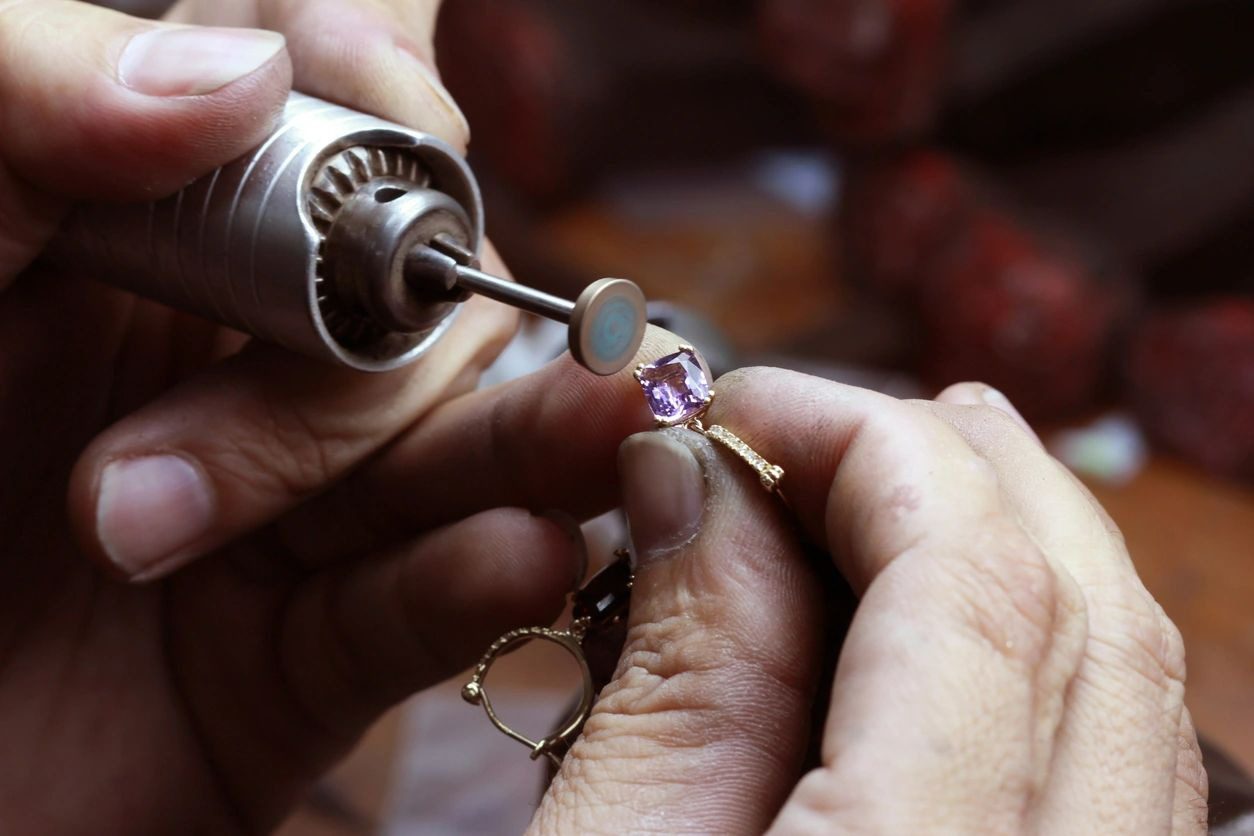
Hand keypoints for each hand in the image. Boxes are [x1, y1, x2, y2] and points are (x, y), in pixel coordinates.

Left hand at [0, 2, 580, 831]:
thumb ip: (25, 111)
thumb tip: (243, 69)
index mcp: (146, 230)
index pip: (327, 98)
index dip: (377, 68)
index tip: (359, 88)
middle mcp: (243, 352)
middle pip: (428, 288)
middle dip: (370, 344)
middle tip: (151, 468)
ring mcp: (291, 507)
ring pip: (467, 444)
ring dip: (513, 442)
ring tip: (589, 434)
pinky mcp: (306, 658)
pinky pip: (424, 612)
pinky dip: (476, 582)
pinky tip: (516, 556)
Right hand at [288, 330, 1204, 832]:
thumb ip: (682, 666)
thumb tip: (694, 478)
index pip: (974, 578)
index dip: (858, 443)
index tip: (733, 409)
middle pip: (1085, 611)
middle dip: (942, 468)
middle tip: (803, 422)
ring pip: (1121, 681)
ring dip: (996, 545)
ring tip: (865, 487)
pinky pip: (1104, 761)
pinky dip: (1018, 648)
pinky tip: (921, 621)